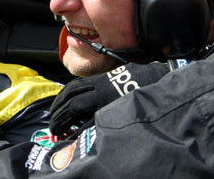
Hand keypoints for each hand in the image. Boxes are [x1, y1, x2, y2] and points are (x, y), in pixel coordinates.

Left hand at [50, 62, 169, 134]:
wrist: (161, 78)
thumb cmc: (143, 79)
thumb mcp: (119, 77)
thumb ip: (105, 86)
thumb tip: (93, 98)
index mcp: (100, 80)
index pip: (73, 88)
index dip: (61, 99)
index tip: (55, 108)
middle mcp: (99, 88)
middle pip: (70, 99)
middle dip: (58, 112)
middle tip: (52, 123)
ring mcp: (106, 98)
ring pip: (76, 107)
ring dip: (63, 119)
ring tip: (57, 130)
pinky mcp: (113, 108)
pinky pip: (91, 120)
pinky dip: (81, 127)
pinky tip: (74, 135)